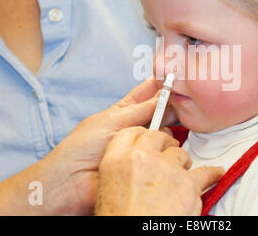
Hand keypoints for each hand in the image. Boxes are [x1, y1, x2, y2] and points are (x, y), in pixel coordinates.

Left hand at [47, 77, 177, 213]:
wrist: (74, 181)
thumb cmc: (82, 148)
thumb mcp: (112, 120)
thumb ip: (140, 110)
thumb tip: (162, 96)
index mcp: (123, 112)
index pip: (146, 93)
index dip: (160, 85)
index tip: (174, 77)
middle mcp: (136, 127)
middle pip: (161, 111)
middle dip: (171, 104)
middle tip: (183, 97)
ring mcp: (143, 145)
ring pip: (166, 131)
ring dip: (170, 125)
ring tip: (175, 119)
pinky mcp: (149, 163)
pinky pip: (166, 152)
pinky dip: (170, 146)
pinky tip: (171, 142)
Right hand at [95, 127, 224, 215]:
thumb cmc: (121, 219)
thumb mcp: (108, 188)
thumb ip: (123, 167)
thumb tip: (136, 162)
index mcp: (117, 159)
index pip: (131, 133)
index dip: (142, 136)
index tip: (148, 140)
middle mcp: (142, 157)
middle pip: (158, 137)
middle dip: (163, 145)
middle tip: (166, 155)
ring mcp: (167, 168)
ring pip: (180, 154)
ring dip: (181, 164)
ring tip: (179, 177)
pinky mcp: (188, 184)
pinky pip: (206, 172)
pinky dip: (212, 174)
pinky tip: (216, 173)